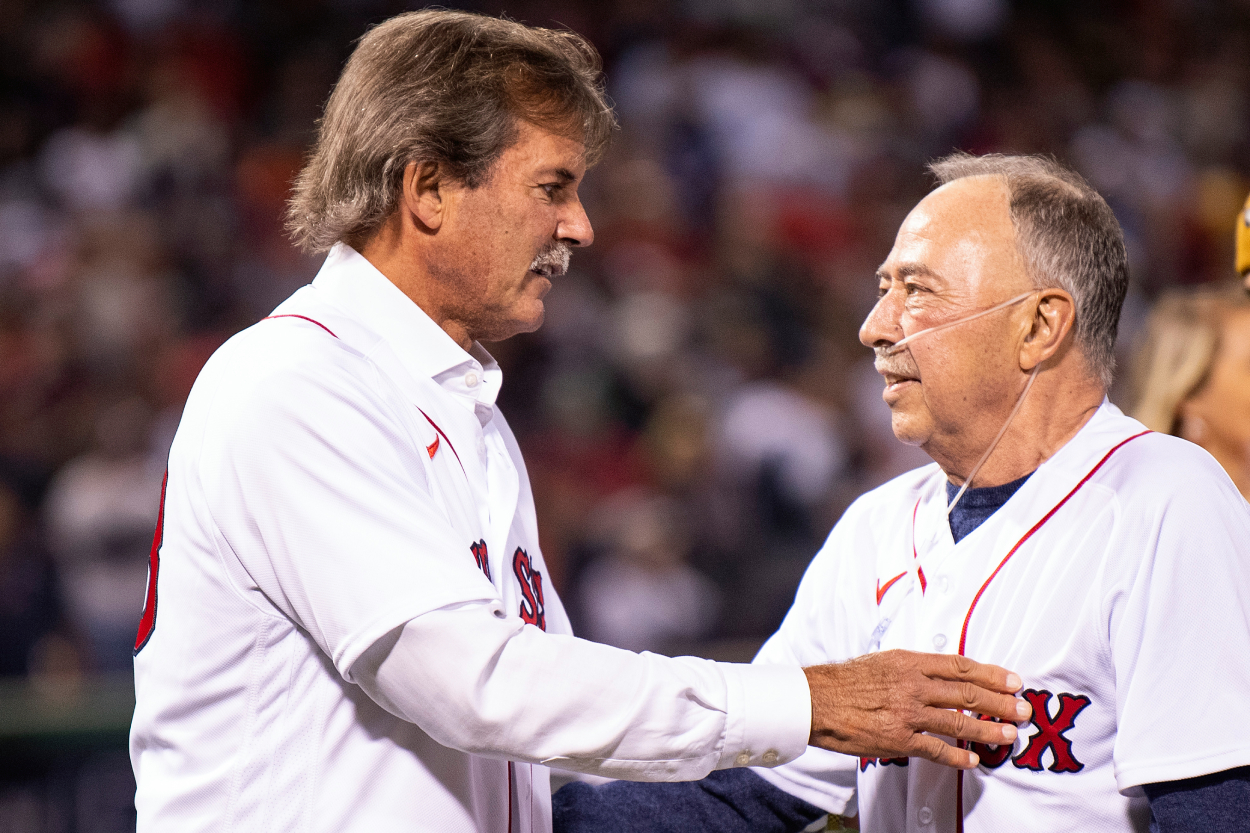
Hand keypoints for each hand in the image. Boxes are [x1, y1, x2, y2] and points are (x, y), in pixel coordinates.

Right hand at [804, 650, 1031, 768]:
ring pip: (958, 722)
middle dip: (1000, 703)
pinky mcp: (897, 739)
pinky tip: (972, 761)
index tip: (1014, 681)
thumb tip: (944, 673)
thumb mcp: (883, 661)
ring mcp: (907, 713)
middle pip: (967, 693)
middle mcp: (913, 685)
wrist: (817, 700)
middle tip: (1024, 710)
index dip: (991, 674)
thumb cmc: (847, 680)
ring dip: (988, 730)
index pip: (961, 667)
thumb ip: (914, 667)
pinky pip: (935, 750)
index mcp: (910, 662)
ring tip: (1009, 736)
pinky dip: (957, 757)